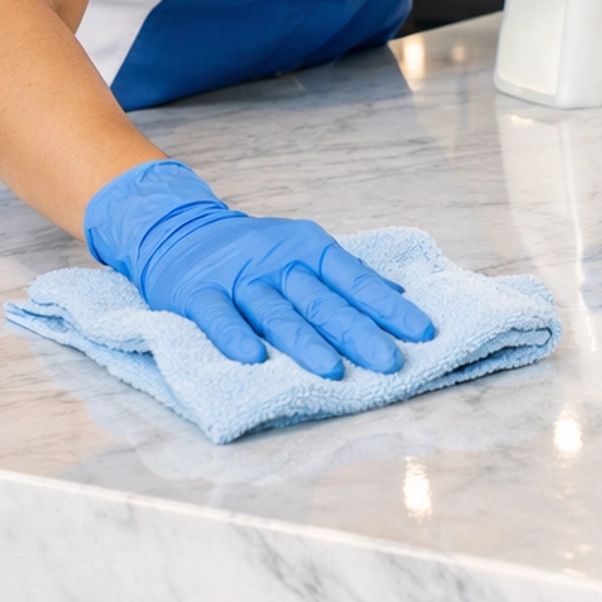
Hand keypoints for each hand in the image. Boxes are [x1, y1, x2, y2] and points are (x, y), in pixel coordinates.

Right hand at [84, 158, 434, 377]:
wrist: (178, 231)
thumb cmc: (254, 256)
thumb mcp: (299, 254)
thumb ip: (342, 277)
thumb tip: (400, 299)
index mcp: (307, 249)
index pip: (354, 279)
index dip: (387, 306)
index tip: (422, 332)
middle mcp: (276, 261)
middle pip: (321, 300)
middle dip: (357, 332)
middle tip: (390, 362)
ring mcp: (237, 277)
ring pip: (274, 311)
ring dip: (303, 341)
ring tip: (332, 370)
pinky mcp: (197, 293)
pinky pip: (217, 316)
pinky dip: (234, 336)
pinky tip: (253, 358)